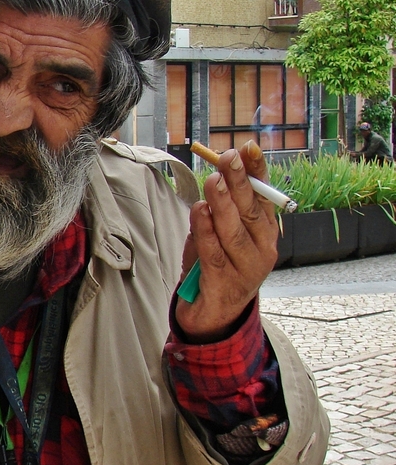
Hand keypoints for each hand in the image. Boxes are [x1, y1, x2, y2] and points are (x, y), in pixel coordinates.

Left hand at [175, 140, 278, 342]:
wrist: (214, 316)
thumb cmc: (217, 267)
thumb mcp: (221, 235)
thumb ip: (220, 209)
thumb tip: (216, 174)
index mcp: (265, 234)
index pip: (264, 197)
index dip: (257, 172)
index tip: (249, 148)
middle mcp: (262, 250)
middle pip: (251, 211)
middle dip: (239, 182)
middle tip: (228, 158)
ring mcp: (246, 269)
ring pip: (233, 231)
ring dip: (222, 204)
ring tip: (213, 181)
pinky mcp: (225, 284)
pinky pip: (214, 253)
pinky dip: (205, 231)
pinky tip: (199, 212)